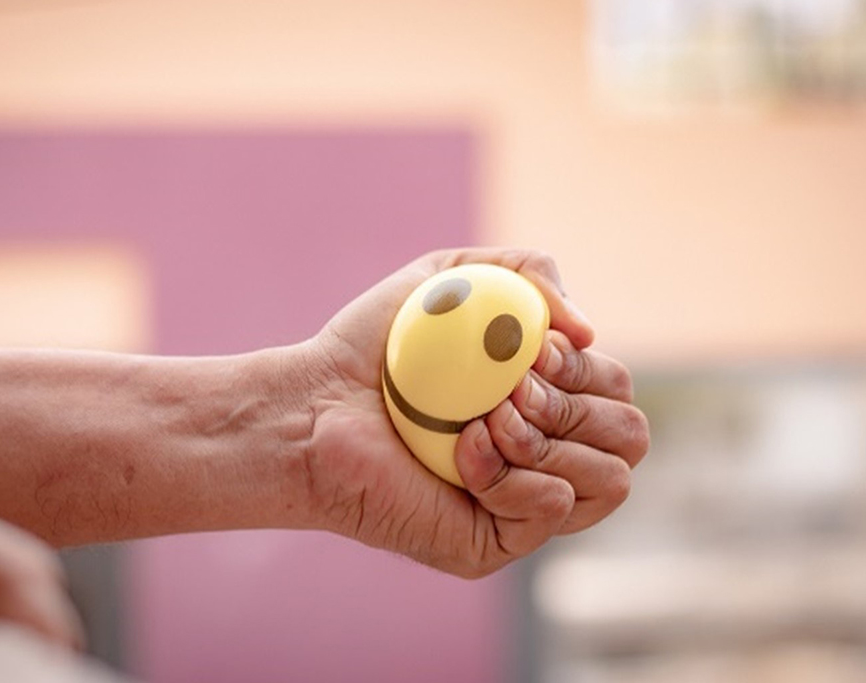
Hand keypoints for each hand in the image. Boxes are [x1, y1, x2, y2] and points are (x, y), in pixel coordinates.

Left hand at [303, 248, 648, 577]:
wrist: (313, 401)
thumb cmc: (377, 345)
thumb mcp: (453, 275)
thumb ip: (528, 270)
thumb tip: (591, 330)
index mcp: (547, 405)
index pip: (620, 394)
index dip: (587, 368)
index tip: (531, 351)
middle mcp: (546, 458)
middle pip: (629, 436)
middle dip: (574, 401)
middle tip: (509, 388)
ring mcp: (523, 507)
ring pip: (610, 480)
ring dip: (547, 437)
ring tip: (483, 420)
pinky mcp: (493, 544)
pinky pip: (553, 510)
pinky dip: (516, 473)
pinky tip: (464, 454)